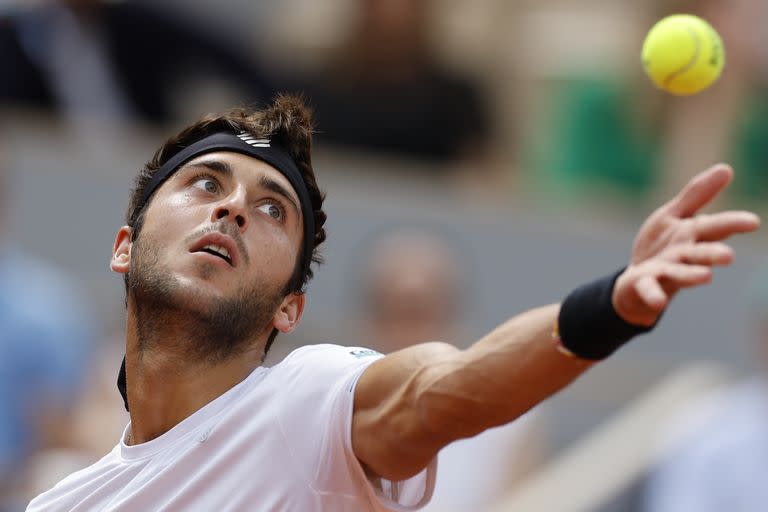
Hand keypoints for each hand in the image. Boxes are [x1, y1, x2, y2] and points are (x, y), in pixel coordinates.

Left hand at [613, 164, 759, 325]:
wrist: (635, 282)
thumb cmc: (662, 246)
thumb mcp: (674, 214)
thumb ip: (697, 194)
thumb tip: (727, 168)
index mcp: (691, 236)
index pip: (714, 227)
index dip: (732, 224)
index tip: (753, 222)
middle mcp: (682, 256)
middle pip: (699, 253)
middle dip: (712, 254)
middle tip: (729, 256)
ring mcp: (664, 271)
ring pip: (678, 273)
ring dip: (690, 275)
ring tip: (706, 277)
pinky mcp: (643, 284)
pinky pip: (648, 290)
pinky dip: (653, 295)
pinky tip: (658, 302)